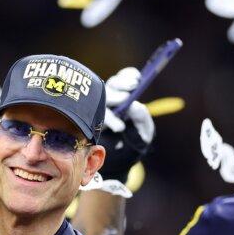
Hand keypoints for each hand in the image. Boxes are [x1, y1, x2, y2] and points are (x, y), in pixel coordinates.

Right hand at [99, 67, 154, 182]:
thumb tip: (134, 106)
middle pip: (110, 87)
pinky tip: (117, 129)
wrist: (123, 158)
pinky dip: (107, 122)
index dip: (127, 76)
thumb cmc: (136, 138)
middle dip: (119, 88)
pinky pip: (92, 118)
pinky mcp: (89, 123)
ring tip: (121, 125)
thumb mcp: (144, 128)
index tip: (136, 80)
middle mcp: (109, 100)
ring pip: (100, 102)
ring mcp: (97, 111)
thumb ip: (142, 116)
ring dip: (111, 110)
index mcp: (124, 95)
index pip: (124, 78)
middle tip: (127, 97)